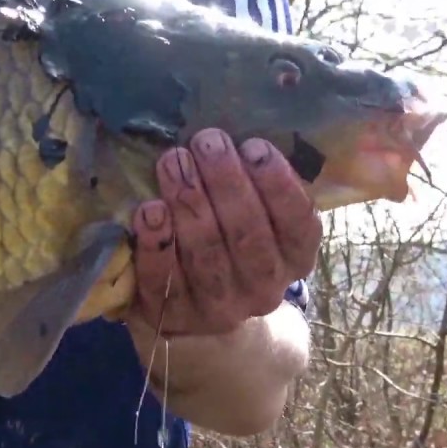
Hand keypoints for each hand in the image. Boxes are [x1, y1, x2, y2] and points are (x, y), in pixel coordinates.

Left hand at [130, 128, 320, 336]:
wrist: (195, 311)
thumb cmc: (229, 243)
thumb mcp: (257, 218)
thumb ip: (254, 185)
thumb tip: (234, 131)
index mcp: (293, 258)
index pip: (298, 225)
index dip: (278, 185)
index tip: (254, 146)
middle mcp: (263, 287)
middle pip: (248, 236)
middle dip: (227, 184)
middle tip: (207, 142)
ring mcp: (219, 307)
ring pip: (207, 255)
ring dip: (189, 204)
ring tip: (172, 161)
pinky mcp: (175, 316)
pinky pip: (164, 281)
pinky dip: (156, 244)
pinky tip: (148, 210)